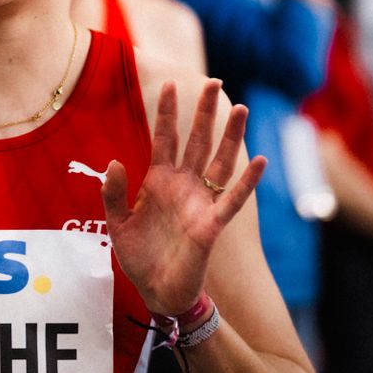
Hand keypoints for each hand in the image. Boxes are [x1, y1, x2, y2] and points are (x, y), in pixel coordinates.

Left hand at [103, 79, 265, 317]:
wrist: (156, 290)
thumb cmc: (139, 256)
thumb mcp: (117, 224)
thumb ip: (113, 193)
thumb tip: (114, 162)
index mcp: (159, 181)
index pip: (165, 139)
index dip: (167, 112)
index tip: (169, 82)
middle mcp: (183, 185)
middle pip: (196, 141)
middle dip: (204, 112)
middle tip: (214, 82)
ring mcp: (200, 202)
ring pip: (219, 161)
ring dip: (230, 136)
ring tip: (241, 109)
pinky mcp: (212, 224)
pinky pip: (232, 199)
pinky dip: (247, 181)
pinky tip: (259, 160)